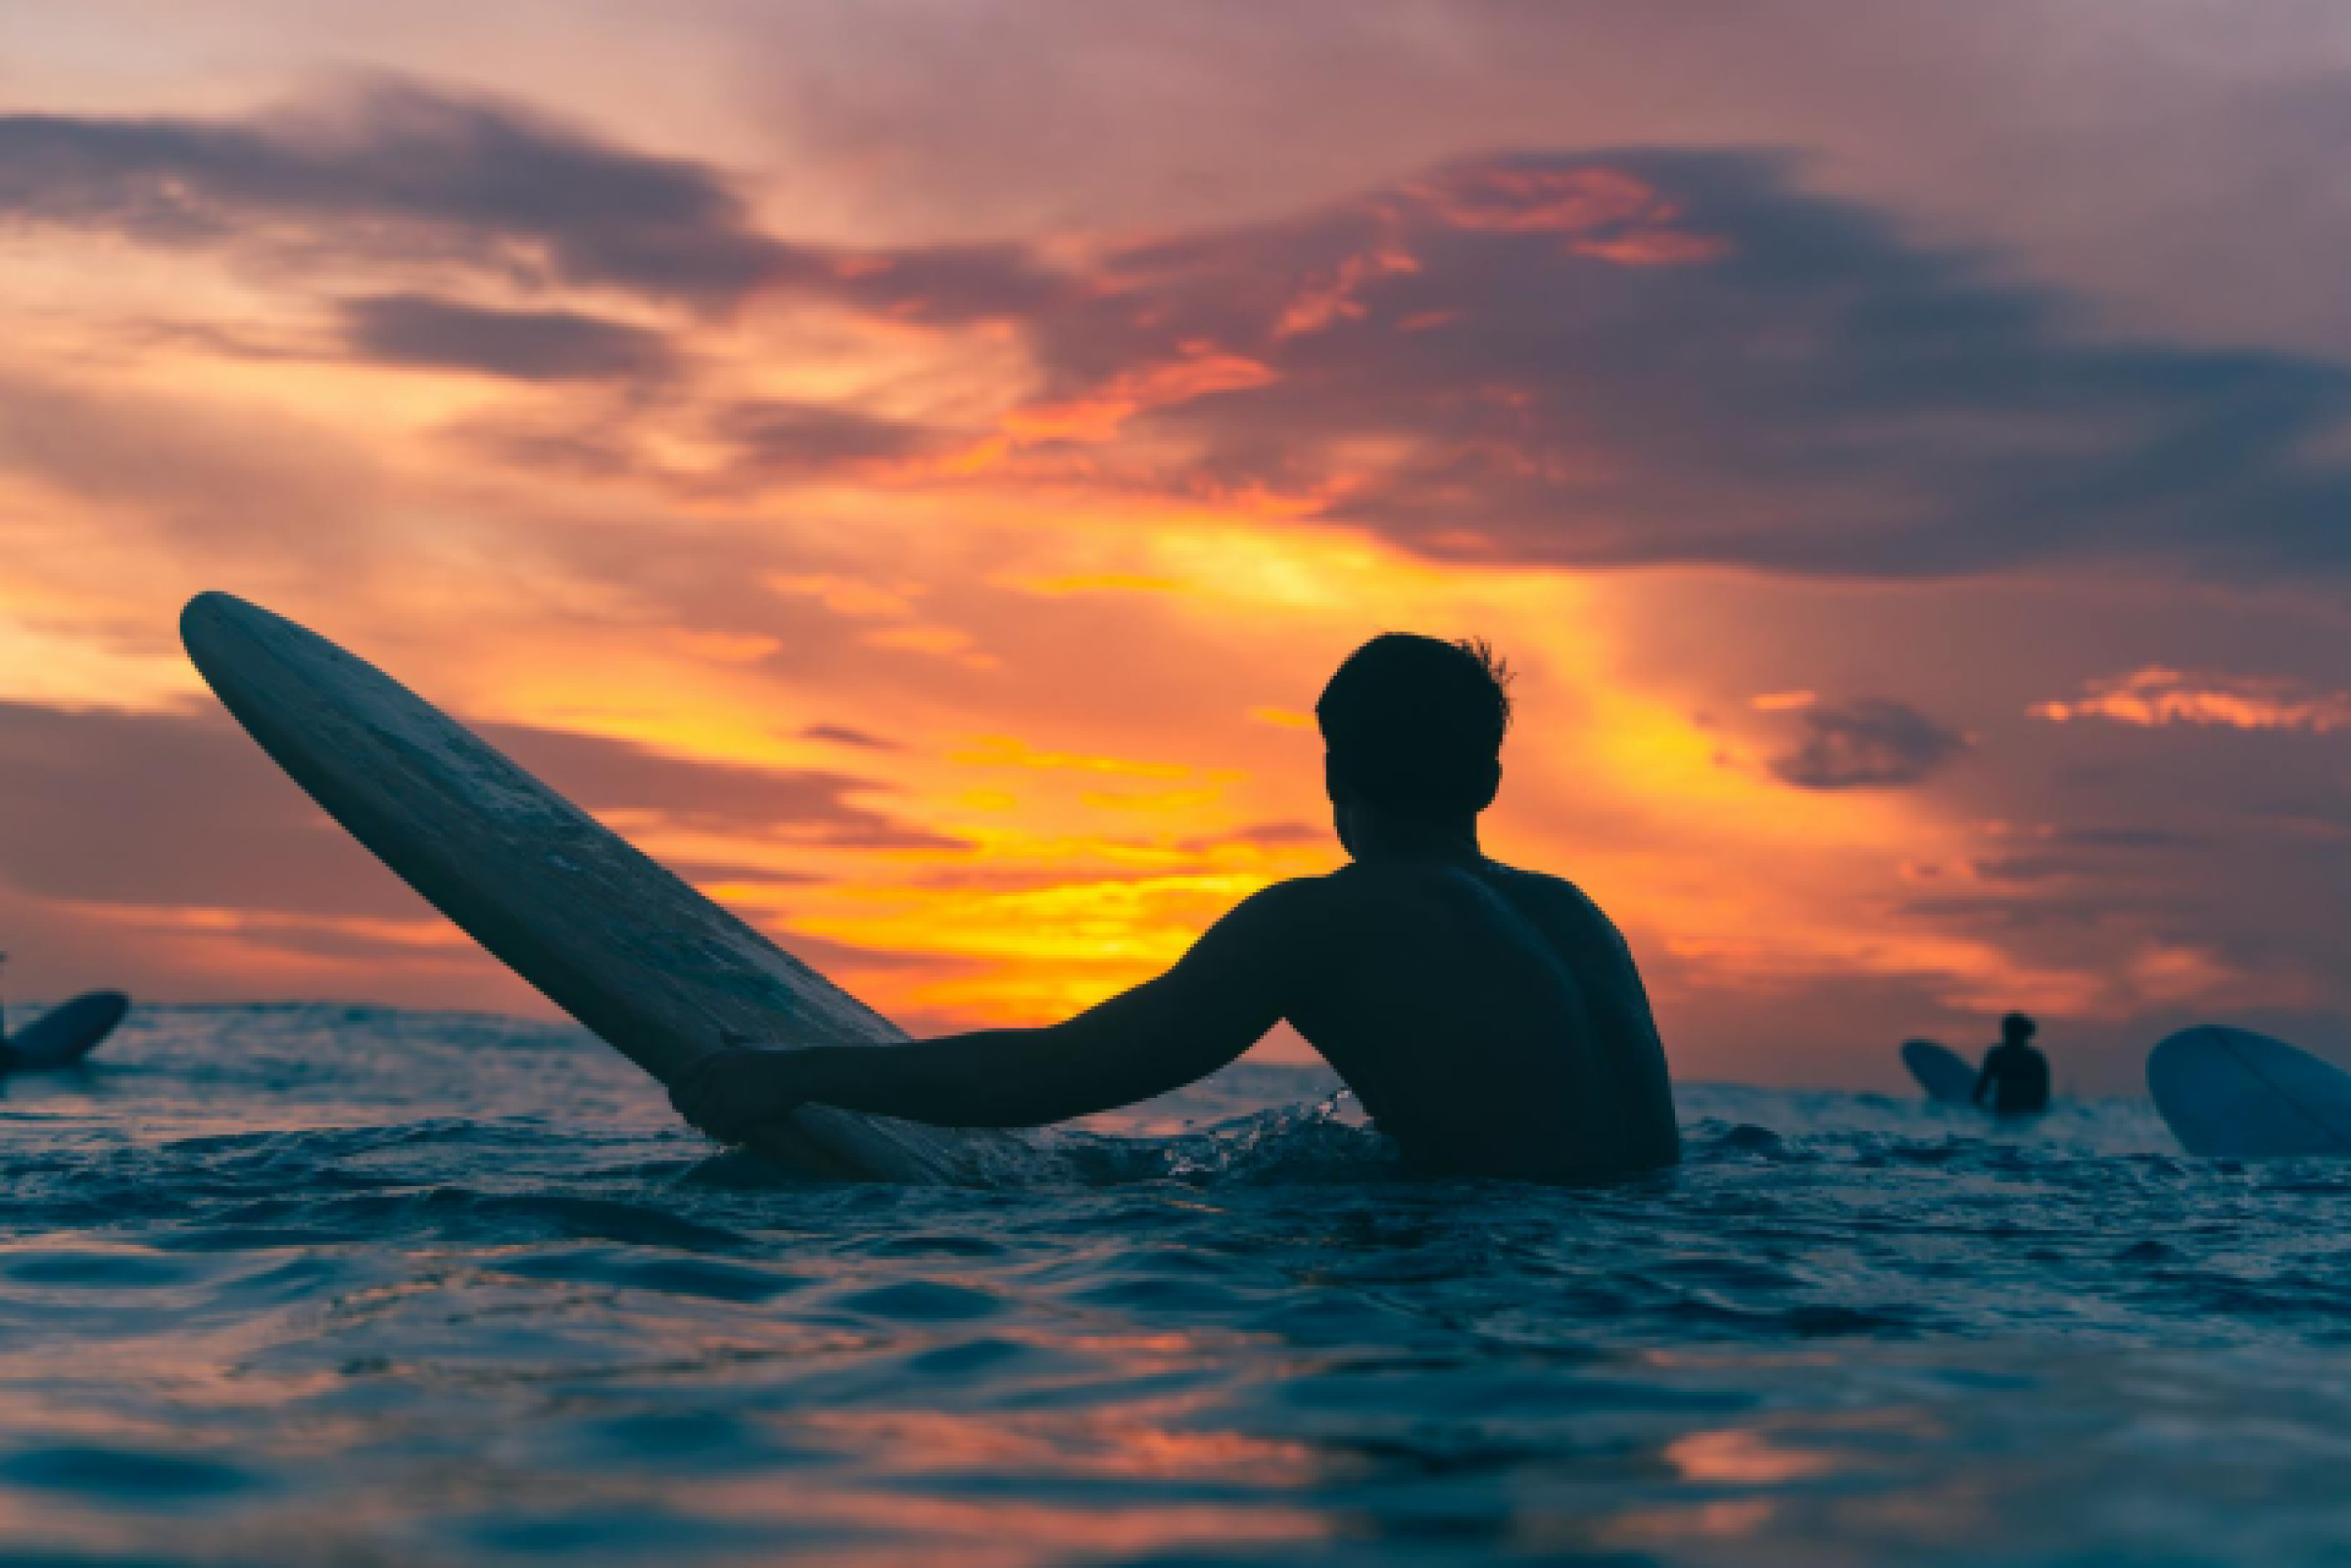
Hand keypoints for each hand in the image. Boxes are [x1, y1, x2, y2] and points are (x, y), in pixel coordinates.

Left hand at [669, 1045, 810, 1142]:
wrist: (801, 1070)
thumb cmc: (783, 1057)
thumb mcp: (755, 1043)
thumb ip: (735, 1039)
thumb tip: (722, 1032)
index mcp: (716, 1057)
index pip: (679, 1077)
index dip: (677, 1094)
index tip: (685, 1106)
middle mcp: (714, 1072)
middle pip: (684, 1101)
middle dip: (691, 1115)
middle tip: (706, 1124)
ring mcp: (724, 1090)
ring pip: (699, 1118)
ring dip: (709, 1129)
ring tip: (722, 1133)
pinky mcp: (736, 1107)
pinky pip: (718, 1128)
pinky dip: (725, 1136)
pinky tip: (735, 1138)